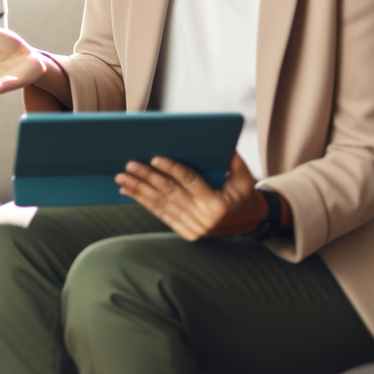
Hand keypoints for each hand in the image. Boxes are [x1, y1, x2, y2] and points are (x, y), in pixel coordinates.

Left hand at [117, 152, 274, 241]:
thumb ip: (233, 160)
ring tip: (122, 179)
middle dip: (147, 178)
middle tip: (129, 165)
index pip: (189, 182)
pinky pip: (162, 215)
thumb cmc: (245, 195)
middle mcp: (203, 219)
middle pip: (170, 193)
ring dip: (139, 191)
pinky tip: (129, 193)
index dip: (172, 170)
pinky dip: (144, 203)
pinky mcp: (186, 233)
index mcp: (217, 205)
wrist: (251, 222)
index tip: (155, 158)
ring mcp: (194, 229)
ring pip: (161, 205)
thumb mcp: (245, 177)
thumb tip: (217, 140)